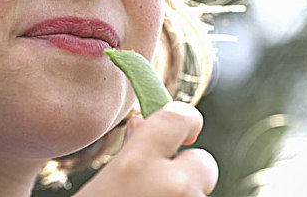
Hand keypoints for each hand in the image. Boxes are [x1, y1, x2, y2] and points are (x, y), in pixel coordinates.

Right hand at [74, 102, 218, 196]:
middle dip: (188, 170)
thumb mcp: (102, 184)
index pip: (179, 117)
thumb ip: (129, 153)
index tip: (188, 130)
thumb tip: (143, 125)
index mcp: (136, 165)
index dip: (188, 120)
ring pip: (200, 191)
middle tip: (162, 185)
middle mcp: (172, 184)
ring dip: (185, 194)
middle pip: (205, 163)